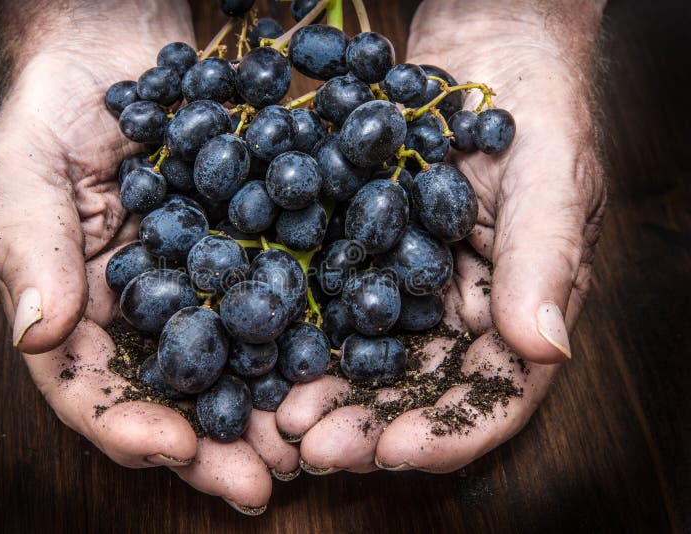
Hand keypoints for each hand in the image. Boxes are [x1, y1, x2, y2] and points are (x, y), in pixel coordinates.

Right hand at [0, 1, 296, 512]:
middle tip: (259, 480)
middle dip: (213, 445)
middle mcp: (142, 314)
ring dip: (265, 410)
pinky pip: (273, 303)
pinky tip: (330, 366)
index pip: (92, 388)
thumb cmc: (54, 108)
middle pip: (172, 396)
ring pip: (232, 365)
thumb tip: (35, 334)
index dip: (128, 426)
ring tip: (304, 445)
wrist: (120, 52)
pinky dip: (299, 341)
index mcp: (77, 311)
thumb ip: (29, 247)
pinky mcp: (246, 254)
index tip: (172, 449)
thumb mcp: (24, 168)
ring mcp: (198, 288)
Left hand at [275, 0, 605, 472]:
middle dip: (366, 425)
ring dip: (325, 394)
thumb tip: (544, 347)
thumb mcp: (550, 173)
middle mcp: (459, 312)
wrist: (481, 47)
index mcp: (517, 307)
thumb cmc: (534, 105)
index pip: (491, 392)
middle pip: (417, 390)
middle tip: (310, 444)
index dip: (447, 431)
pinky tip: (266, 355)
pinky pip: (331, 306)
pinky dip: (301, 337)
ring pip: (367, 361)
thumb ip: (547, 258)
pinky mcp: (361, 257)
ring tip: (280, 416)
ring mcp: (406, 288)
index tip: (396, 450)